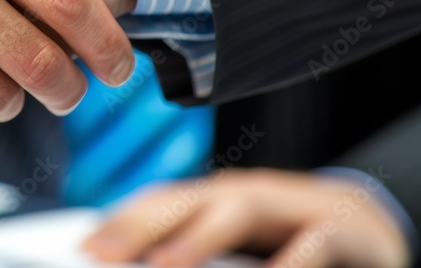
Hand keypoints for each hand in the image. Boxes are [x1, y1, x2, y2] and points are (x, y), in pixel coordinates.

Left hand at [83, 169, 409, 267]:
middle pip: (186, 200)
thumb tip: (135, 262)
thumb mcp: (236, 246)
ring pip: (240, 210)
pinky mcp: (343, 227)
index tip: (83, 245)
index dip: (121, 220)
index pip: (160, 202)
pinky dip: (291, 260)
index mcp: (217, 200)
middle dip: (139, 226)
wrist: (374, 232)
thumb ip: (193, 252)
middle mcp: (247, 196)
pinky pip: (314, 241)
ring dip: (199, 238)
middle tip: (99, 255)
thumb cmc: (293, 243)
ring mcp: (293, 205)